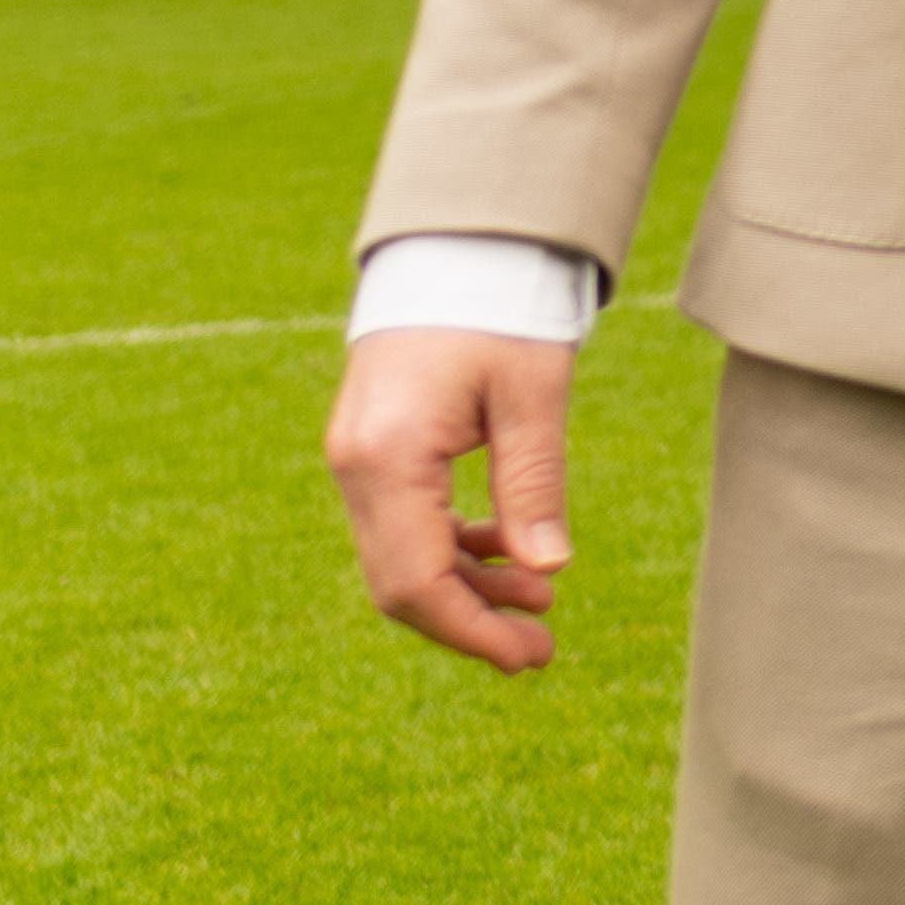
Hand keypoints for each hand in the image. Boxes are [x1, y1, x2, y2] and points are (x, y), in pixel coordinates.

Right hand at [327, 328, 582, 671]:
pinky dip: (452, 549)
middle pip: (400, 582)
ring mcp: (357, 458)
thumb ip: (534, 482)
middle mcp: (355, 466)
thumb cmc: (498, 307)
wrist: (454, 247)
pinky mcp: (374, 449)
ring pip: (401, 557)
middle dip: (470, 622)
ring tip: (540, 600)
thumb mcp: (532, 393)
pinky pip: (403, 523)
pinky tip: (507, 554)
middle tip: (541, 647)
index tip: (530, 658)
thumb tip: (549, 572)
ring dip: (466, 588)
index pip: (416, 580)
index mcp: (386, 457)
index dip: (471, 631)